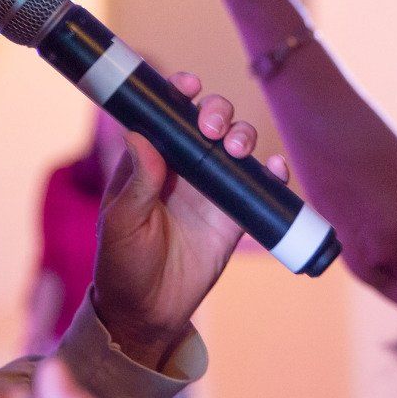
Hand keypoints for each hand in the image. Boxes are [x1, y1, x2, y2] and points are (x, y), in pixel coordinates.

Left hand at [91, 73, 289, 368]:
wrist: (147, 312)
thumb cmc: (122, 264)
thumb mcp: (122, 223)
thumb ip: (137, 182)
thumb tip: (140, 136)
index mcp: (151, 160)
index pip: (168, 114)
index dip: (180, 91)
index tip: (188, 85)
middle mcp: (185, 166)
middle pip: (210, 120)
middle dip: (218, 112)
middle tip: (212, 129)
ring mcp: (213, 189)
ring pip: (238, 145)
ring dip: (244, 136)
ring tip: (237, 149)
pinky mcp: (236, 215)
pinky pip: (260, 187)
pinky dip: (272, 173)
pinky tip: (274, 170)